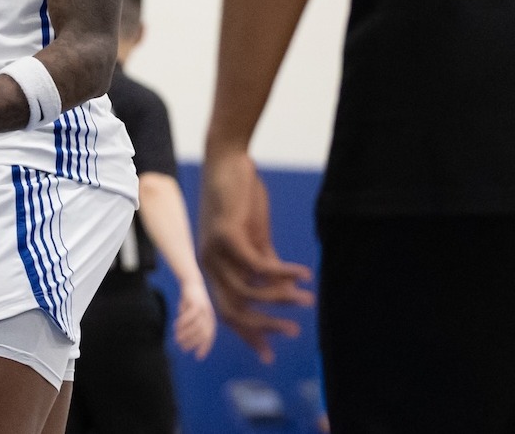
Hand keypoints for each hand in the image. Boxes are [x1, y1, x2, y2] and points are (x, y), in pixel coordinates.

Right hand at [172, 277, 217, 358]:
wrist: (191, 283)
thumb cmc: (191, 301)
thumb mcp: (191, 314)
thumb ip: (190, 325)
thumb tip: (184, 337)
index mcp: (209, 320)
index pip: (209, 337)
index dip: (204, 347)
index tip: (198, 357)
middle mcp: (208, 316)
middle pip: (202, 333)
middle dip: (193, 343)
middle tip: (183, 349)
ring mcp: (203, 309)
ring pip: (196, 326)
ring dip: (186, 334)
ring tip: (177, 339)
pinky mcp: (196, 303)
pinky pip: (190, 316)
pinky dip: (183, 323)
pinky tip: (175, 327)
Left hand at [198, 149, 313, 363]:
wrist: (228, 160)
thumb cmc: (241, 198)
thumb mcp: (255, 236)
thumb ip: (265, 264)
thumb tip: (283, 292)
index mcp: (212, 267)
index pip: (226, 311)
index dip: (247, 334)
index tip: (269, 354)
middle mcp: (208, 264)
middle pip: (233, 310)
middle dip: (263, 326)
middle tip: (292, 332)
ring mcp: (214, 251)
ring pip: (248, 291)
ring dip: (280, 299)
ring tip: (306, 299)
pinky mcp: (227, 235)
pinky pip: (259, 266)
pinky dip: (283, 273)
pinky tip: (303, 273)